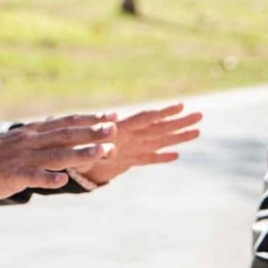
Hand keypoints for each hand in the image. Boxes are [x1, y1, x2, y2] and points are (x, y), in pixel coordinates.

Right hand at [0, 114, 114, 201]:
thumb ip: (43, 132)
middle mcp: (32, 141)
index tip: (112, 116)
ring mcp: (24, 158)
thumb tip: (57, 120)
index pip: (67, 122)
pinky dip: (48, 178)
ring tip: (101, 152)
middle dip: (91, 132)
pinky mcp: (15, 175)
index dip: (90, 118)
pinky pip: (34, 176)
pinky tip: (63, 181)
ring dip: (79, 153)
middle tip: (113, 130)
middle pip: (66, 135)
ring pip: (56, 155)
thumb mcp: (22, 138)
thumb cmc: (0, 154)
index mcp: (36, 131)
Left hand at [70, 103, 201, 184]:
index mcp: (119, 130)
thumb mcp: (82, 152)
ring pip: (159, 140)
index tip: (180, 106)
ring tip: (198, 131)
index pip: (144, 119)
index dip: (162, 113)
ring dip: (177, 137)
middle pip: (158, 127)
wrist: (67, 161)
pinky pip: (149, 158)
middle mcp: (129, 136)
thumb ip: (96, 148)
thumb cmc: (72, 153)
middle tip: (200, 115)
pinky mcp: (129, 160)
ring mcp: (131, 147)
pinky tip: (176, 155)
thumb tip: (111, 147)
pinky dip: (161, 158)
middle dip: (179, 122)